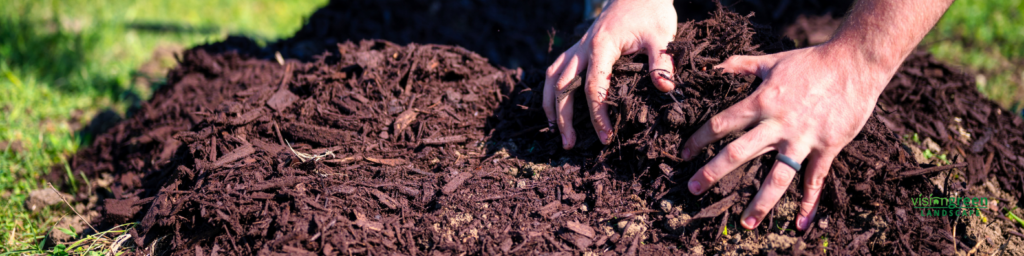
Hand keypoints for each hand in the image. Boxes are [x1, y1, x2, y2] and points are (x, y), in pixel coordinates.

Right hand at [542, 0, 676, 148]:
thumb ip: (662, 62)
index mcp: (602, 47)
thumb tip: (665, 89)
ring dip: (550, 105)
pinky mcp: (578, 49)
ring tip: (554, 130)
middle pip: (563, 86)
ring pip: (552, 78)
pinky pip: (556, 69)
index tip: (605, 137)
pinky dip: (551, 90)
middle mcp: (584, 48)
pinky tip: (554, 107)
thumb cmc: (650, 12)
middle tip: (569, 144)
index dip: (597, 114)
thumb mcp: (662, 35)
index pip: (593, 87)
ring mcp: (578, 48)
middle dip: (564, 117)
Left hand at [680, 43, 895, 230]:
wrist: (855, 63)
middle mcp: (777, 124)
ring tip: (747, 224)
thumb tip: (715, 66)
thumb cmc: (812, 61)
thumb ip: (741, 64)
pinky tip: (801, 223)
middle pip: (738, 154)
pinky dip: (809, 203)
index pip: (721, 124)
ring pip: (777, 177)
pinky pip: (815, 179)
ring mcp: (802, 139)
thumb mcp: (772, 60)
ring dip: (761, 202)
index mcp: (761, 102)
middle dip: (713, 173)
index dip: (699, 140)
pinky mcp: (827, 147)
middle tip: (693, 189)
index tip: (684, 154)